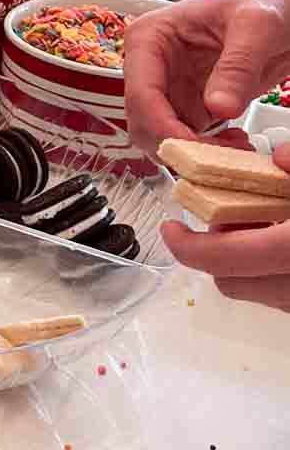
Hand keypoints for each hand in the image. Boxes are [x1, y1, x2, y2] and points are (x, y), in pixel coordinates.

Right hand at [124, 0, 289, 152]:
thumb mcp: (256, 25)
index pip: (141, 93)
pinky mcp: (189, 105)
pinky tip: (235, 142)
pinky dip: (207, 152)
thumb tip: (218, 107)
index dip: (163, 127)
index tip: (195, 150)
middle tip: (220, 158)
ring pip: (162, 138)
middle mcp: (151, 66)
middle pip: (144, 123)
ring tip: (235, 149)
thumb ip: (237, 66)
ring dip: (193, 154)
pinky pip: (186, 140)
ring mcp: (169, 88)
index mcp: (151, 38)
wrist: (285, 3)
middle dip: (178, 146)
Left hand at [162, 143, 289, 307]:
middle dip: (220, 250)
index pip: (222, 260)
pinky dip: (271, 270)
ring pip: (253, 289)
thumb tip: (280, 157)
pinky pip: (277, 292)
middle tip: (231, 217)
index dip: (186, 246)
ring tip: (266, 224)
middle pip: (229, 280)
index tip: (170, 229)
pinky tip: (282, 238)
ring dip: (248, 261)